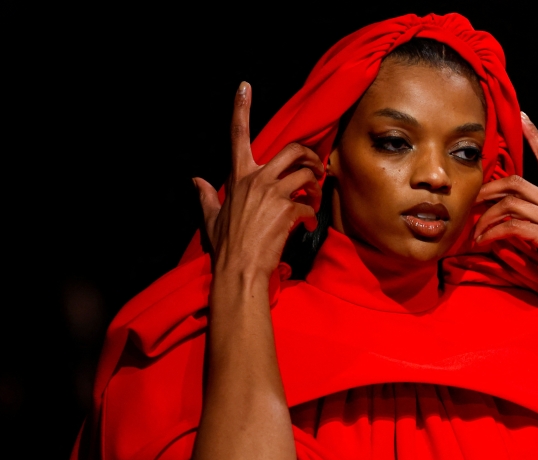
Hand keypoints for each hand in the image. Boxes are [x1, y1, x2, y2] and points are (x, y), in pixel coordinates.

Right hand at [193, 82, 322, 279]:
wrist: (239, 270)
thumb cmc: (226, 246)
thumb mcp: (210, 217)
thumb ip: (206, 196)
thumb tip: (195, 181)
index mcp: (238, 177)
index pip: (237, 136)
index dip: (240, 109)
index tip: (244, 87)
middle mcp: (256, 179)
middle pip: (292, 149)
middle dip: (310, 154)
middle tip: (318, 167)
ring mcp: (273, 193)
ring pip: (306, 174)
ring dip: (317, 185)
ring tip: (316, 198)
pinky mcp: (288, 210)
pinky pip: (309, 204)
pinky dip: (313, 214)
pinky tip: (309, 225)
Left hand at [474, 113, 537, 308]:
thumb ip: (530, 231)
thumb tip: (501, 227)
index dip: (536, 136)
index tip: (523, 117)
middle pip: (517, 182)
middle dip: (487, 189)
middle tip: (469, 202)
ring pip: (511, 204)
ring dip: (486, 218)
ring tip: (473, 235)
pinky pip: (513, 226)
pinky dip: (493, 232)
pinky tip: (483, 242)